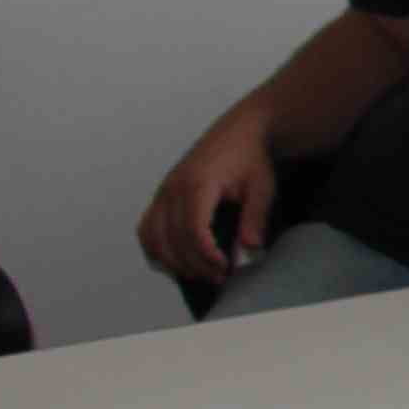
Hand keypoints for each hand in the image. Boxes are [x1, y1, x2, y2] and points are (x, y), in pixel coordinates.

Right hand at [140, 109, 285, 281]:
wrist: (242, 130)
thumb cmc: (252, 157)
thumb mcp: (262, 186)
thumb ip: (255, 217)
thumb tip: (249, 248)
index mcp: (197, 184)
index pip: (193, 230)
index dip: (206, 255)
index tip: (225, 269)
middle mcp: (173, 188)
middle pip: (172, 238)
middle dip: (194, 264)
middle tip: (218, 278)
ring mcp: (163, 191)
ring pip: (152, 236)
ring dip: (172, 261)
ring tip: (199, 273)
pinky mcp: (162, 195)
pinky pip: (147, 228)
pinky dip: (155, 248)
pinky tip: (177, 261)